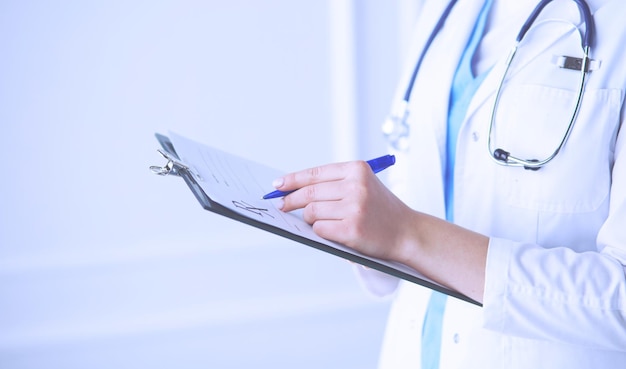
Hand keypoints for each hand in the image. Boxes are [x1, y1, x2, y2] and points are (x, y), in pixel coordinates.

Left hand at [274, 160, 413, 260]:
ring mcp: (355, 208)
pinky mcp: (352, 229)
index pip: (315, 173)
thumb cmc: (380, 210)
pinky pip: (320, 229)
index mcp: (357, 169)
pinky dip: (320, 232)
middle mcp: (356, 185)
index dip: (292, 180)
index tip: (278, 185)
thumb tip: (293, 190)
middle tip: (281, 206)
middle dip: (290, 200)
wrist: (407, 232)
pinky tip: (332, 231)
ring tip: (321, 222)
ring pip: (312, 212)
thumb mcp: (363, 185)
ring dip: (310, 219)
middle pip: (308, 193)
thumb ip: (334, 184)